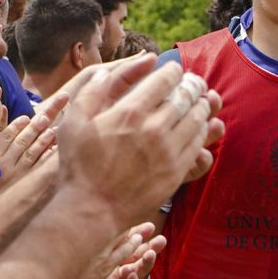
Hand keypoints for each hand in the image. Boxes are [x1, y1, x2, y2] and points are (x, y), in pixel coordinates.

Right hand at [0, 113, 58, 211]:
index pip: (7, 134)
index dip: (17, 124)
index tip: (25, 117)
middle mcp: (4, 161)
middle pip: (23, 139)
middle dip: (35, 127)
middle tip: (45, 117)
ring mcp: (16, 172)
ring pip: (33, 151)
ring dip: (44, 140)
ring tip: (53, 131)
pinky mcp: (23, 183)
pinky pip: (38, 168)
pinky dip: (46, 158)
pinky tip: (55, 152)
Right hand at [55, 55, 224, 223]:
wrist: (93, 209)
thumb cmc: (80, 165)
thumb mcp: (74, 122)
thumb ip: (93, 90)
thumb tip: (106, 70)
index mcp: (130, 112)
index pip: (165, 80)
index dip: (174, 71)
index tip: (174, 69)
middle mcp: (154, 129)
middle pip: (186, 97)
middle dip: (192, 85)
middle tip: (193, 82)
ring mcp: (168, 152)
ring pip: (197, 118)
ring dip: (201, 105)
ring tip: (200, 99)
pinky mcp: (177, 171)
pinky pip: (198, 143)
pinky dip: (203, 129)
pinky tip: (200, 125)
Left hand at [70, 226, 164, 278]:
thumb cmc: (68, 259)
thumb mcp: (93, 244)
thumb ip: (110, 236)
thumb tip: (124, 221)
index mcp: (107, 251)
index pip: (128, 241)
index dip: (141, 234)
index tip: (151, 227)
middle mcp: (110, 265)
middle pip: (136, 256)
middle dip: (150, 248)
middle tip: (162, 241)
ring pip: (134, 272)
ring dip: (144, 264)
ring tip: (150, 255)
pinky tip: (131, 276)